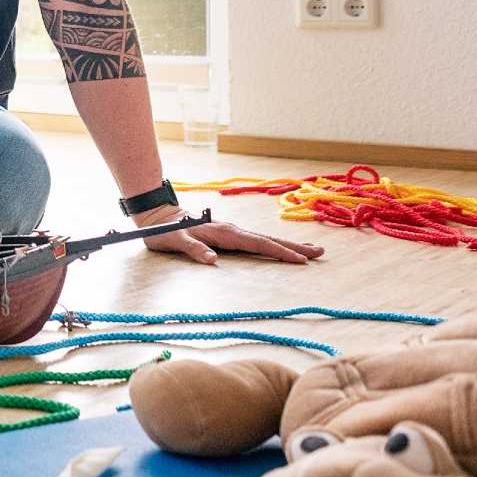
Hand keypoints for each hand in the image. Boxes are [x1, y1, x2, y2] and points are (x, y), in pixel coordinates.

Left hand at [136, 204, 325, 264]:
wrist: (157, 215)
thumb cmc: (164, 231)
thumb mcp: (174, 241)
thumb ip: (192, 249)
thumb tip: (213, 260)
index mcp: (224, 232)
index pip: (257, 244)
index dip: (279, 252)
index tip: (300, 260)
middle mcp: (232, 229)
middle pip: (268, 239)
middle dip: (294, 247)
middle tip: (320, 252)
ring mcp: (231, 230)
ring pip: (264, 238)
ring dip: (287, 245)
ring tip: (310, 250)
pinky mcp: (227, 233)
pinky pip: (255, 240)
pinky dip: (272, 244)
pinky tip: (279, 248)